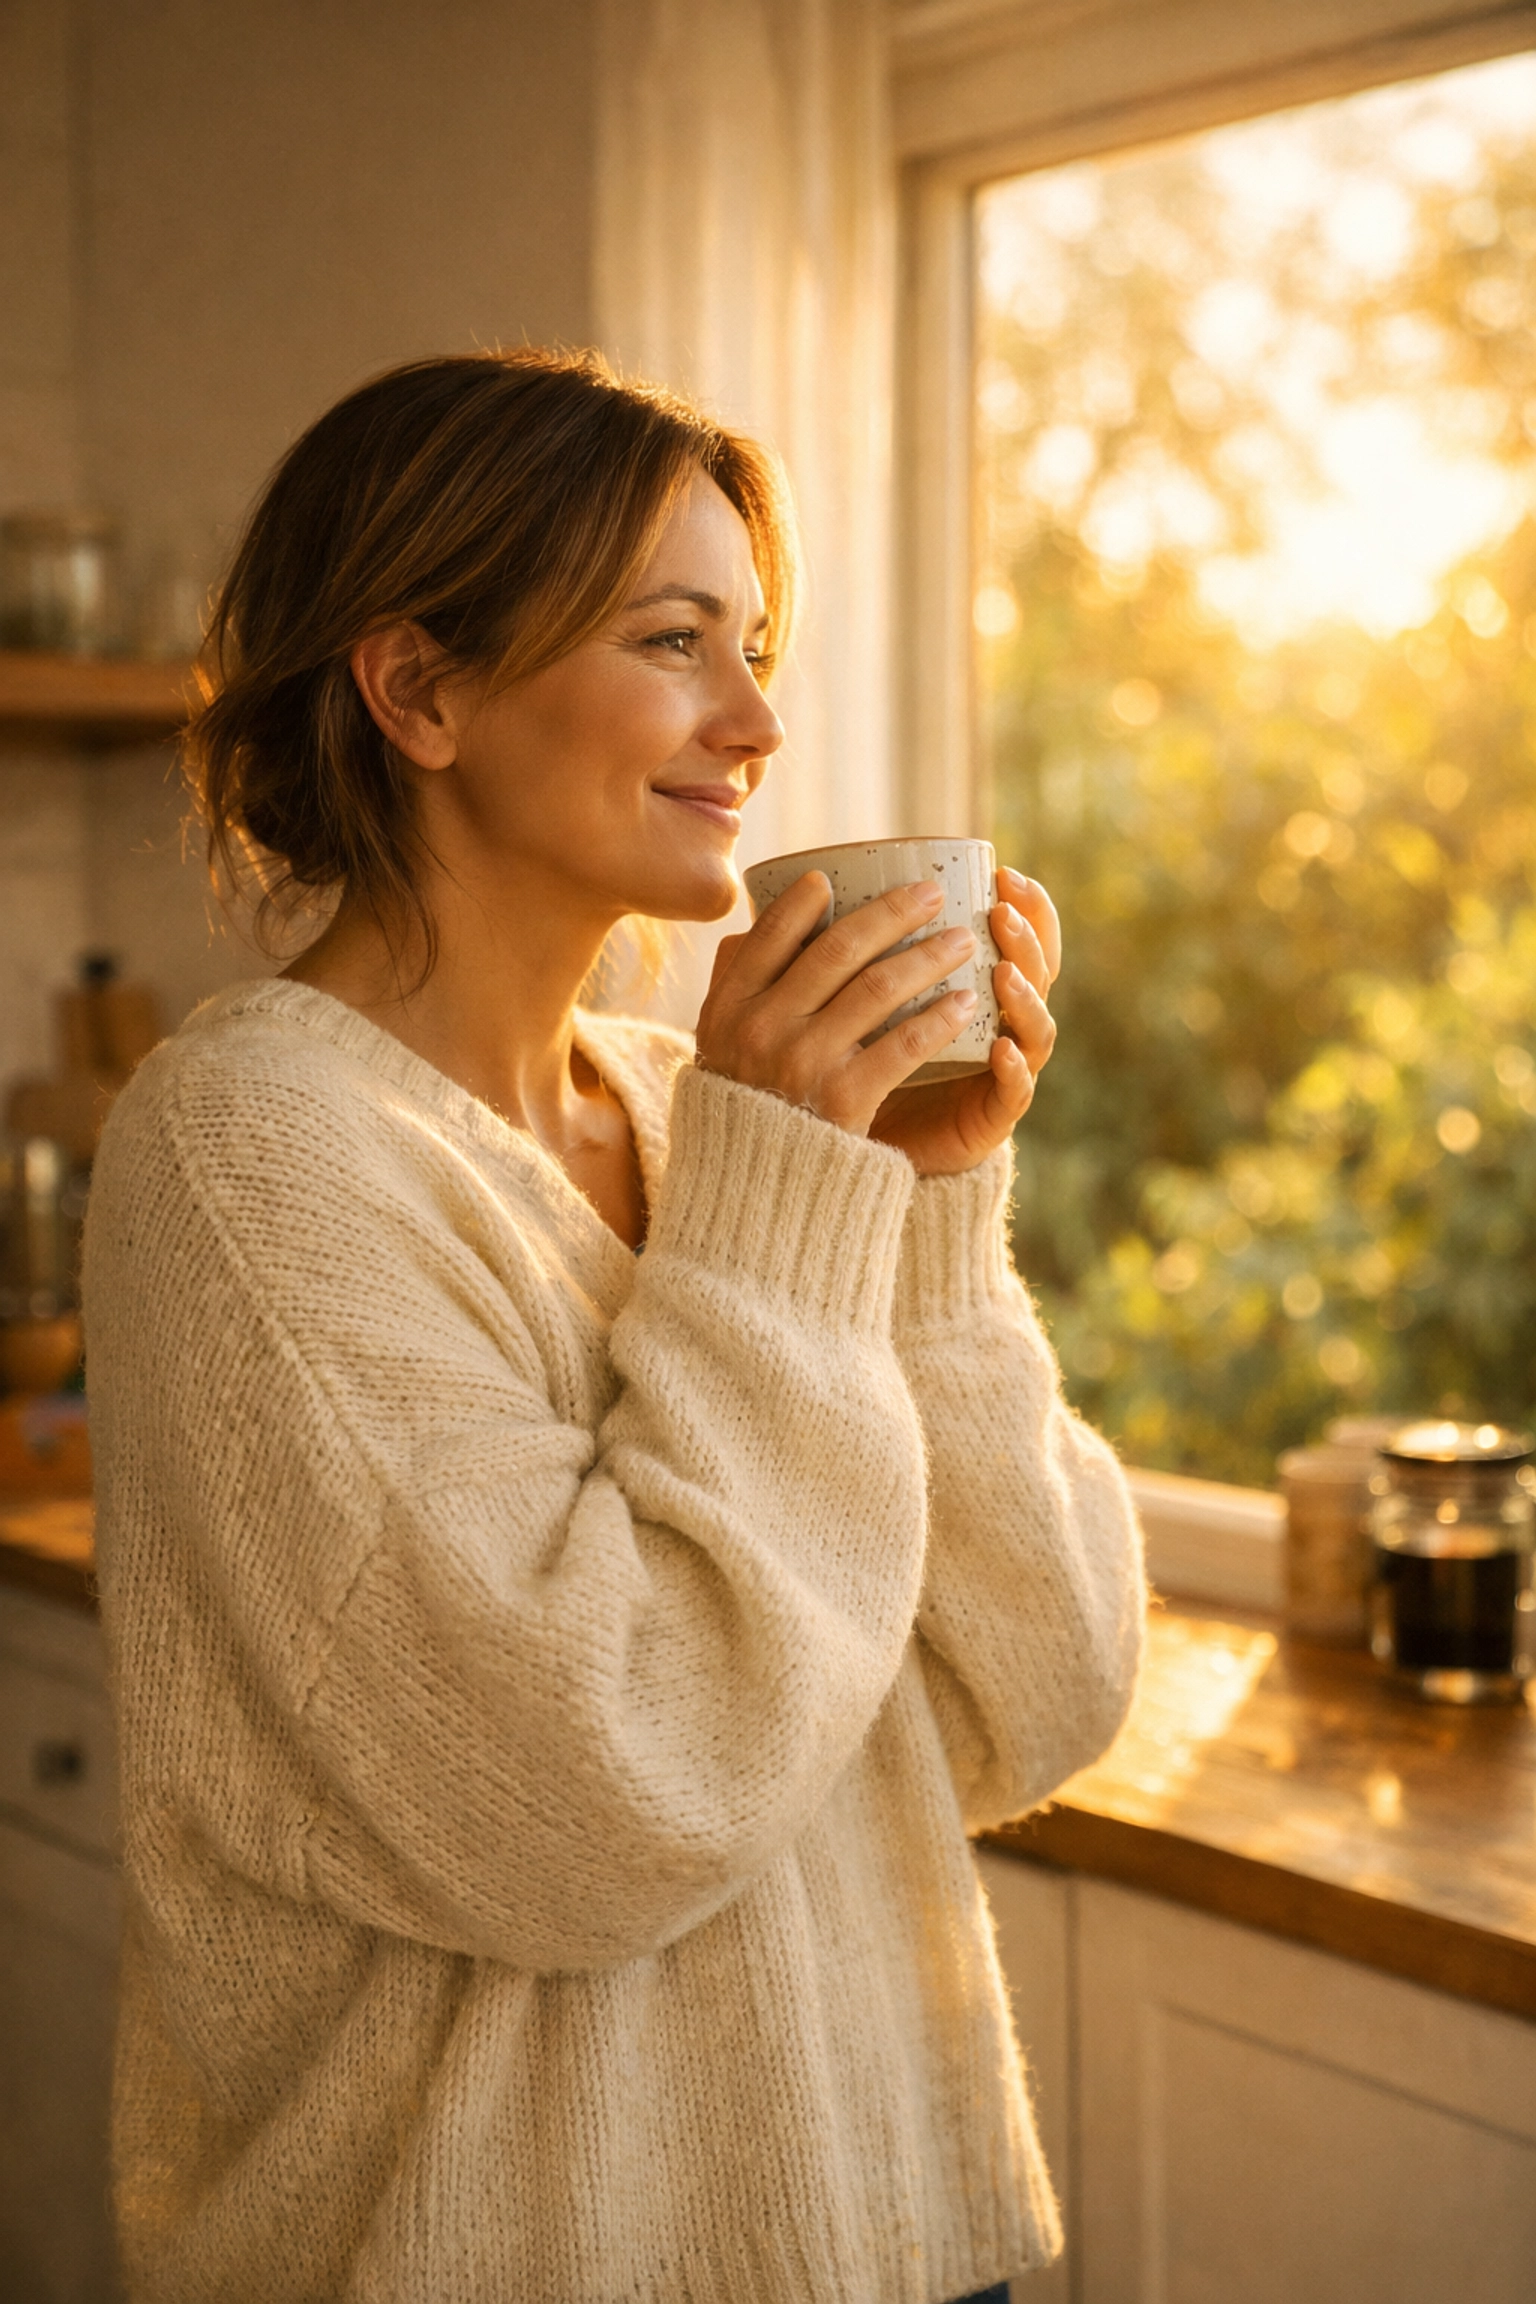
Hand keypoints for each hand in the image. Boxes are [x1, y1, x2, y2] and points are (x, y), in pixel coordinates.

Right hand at [695, 872, 983, 1134]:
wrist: (756, 1193)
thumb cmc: (745, 1108)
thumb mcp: (717, 1047)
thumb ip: (733, 988)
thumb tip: (751, 924)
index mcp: (729, 1008)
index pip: (769, 937)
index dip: (802, 903)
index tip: (831, 877)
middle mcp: (761, 1029)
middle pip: (836, 952)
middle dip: (890, 914)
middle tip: (931, 892)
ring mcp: (803, 1063)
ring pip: (877, 990)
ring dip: (927, 957)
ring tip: (962, 941)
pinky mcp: (844, 1099)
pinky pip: (902, 1046)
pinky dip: (938, 1019)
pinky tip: (966, 1003)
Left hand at [868, 867, 1059, 1175]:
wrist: (864, 1151)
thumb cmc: (859, 1068)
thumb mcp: (856, 1004)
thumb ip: (850, 957)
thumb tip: (807, 885)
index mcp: (976, 988)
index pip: (1019, 939)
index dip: (1025, 906)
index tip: (1002, 872)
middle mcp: (1000, 1023)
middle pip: (1034, 972)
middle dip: (1025, 936)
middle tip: (1001, 910)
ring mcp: (1002, 1071)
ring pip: (1034, 1026)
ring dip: (1023, 995)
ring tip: (1005, 971)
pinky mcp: (994, 1117)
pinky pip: (1014, 1091)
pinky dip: (1012, 1067)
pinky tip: (1001, 1048)